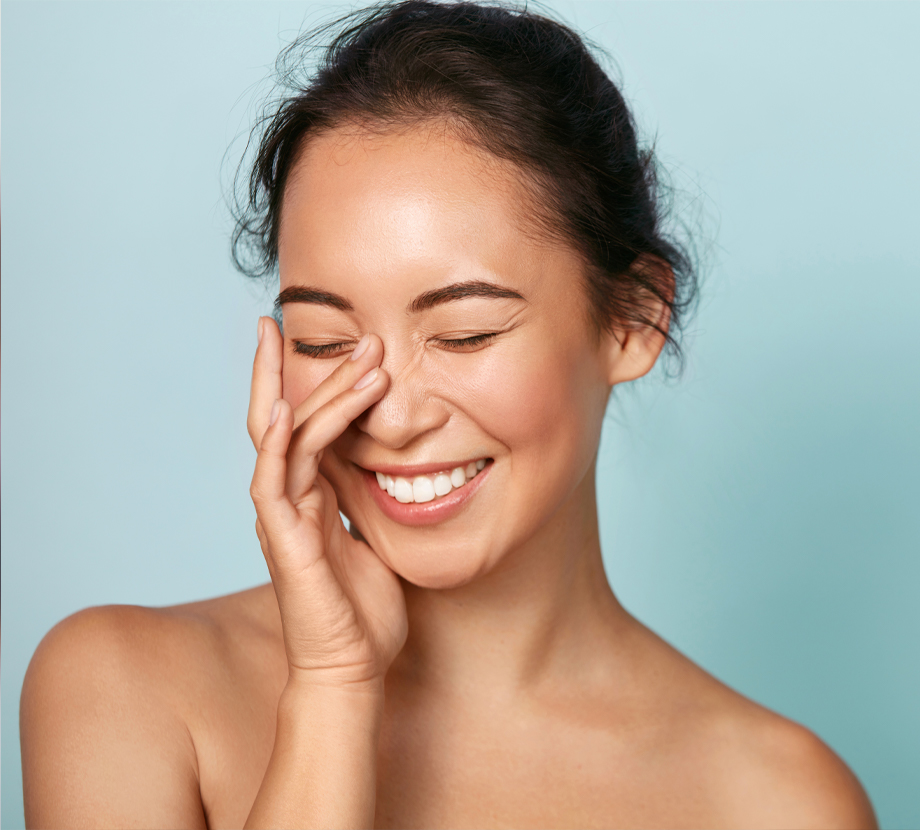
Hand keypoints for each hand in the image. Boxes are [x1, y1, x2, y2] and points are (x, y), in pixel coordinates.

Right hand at [247, 317, 406, 688]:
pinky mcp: (283, 540)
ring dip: (322, 394)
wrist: (351, 669)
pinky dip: (278, 443)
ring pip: (290, 437)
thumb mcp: (374, 538)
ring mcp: (282, 516)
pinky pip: (273, 481)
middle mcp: (290, 497)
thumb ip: (370, 500)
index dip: (318, 382)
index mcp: (311, 495)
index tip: (346, 343)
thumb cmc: (363, 611)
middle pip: (289, 417)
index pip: (306, 425)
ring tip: (363, 357)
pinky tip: (288, 407)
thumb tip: (392, 468)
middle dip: (319, 371)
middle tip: (364, 336)